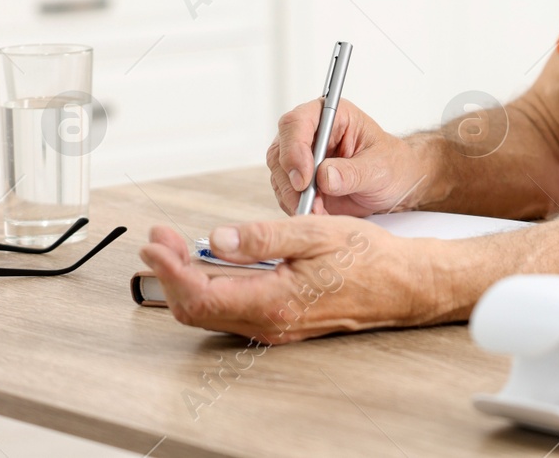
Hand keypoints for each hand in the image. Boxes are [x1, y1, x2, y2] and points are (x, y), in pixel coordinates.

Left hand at [137, 218, 444, 343]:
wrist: (403, 284)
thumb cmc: (368, 257)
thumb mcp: (315, 233)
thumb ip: (263, 238)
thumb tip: (218, 239)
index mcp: (273, 300)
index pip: (200, 292)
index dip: (170, 268)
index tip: (156, 241)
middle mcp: (269, 322)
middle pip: (196, 309)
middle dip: (170, 273)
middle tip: (160, 240)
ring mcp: (274, 326)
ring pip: (211, 312)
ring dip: (188, 280)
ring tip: (178, 247)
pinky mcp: (281, 321)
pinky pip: (232, 311)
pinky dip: (212, 288)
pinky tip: (213, 263)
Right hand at [267, 98, 427, 216]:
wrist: (394, 185)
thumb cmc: (391, 165)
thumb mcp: (380, 167)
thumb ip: (353, 171)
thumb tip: (325, 176)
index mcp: (333, 116)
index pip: (298, 122)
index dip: (294, 148)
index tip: (304, 178)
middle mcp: (311, 133)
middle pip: (280, 150)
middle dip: (290, 181)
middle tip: (309, 202)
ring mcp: (302, 158)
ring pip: (279, 176)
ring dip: (295, 198)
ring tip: (321, 211)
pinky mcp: (299, 181)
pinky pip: (286, 195)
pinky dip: (298, 207)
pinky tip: (318, 213)